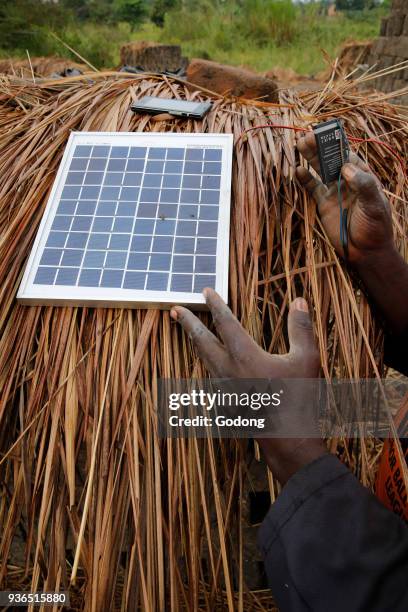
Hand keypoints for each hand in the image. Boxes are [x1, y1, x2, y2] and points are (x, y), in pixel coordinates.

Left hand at [170, 289, 326, 483]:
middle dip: (187, 323)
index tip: (205, 291)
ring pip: (203, 359)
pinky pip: (210, 376)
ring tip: (188, 330)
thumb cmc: (299, 399)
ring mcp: (223, 388)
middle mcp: (228, 370)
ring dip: (195, 341)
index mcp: (245, 357)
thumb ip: (301, 328)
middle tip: (174, 309)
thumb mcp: (306, 359)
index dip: (215, 305)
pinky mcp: (225, 402)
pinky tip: (209, 362)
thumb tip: (299, 300)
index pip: (225, 323)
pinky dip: (205, 362)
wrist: (288, 440)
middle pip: (201, 340)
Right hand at [296, 133, 393, 263]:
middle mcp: (347, 181)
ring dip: (311, 157)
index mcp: (363, 177)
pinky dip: (305, 179)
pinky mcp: (324, 204)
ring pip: (320, 169)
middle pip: (332, 159)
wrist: (365, 251)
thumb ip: (363, 185)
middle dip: (321, 147)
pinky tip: (298, 170)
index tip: (328, 133)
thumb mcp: (375, 205)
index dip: (338, 144)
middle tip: (309, 136)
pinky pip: (312, 188)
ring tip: (300, 144)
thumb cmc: (376, 227)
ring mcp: (334, 191)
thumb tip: (346, 167)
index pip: (349, 155)